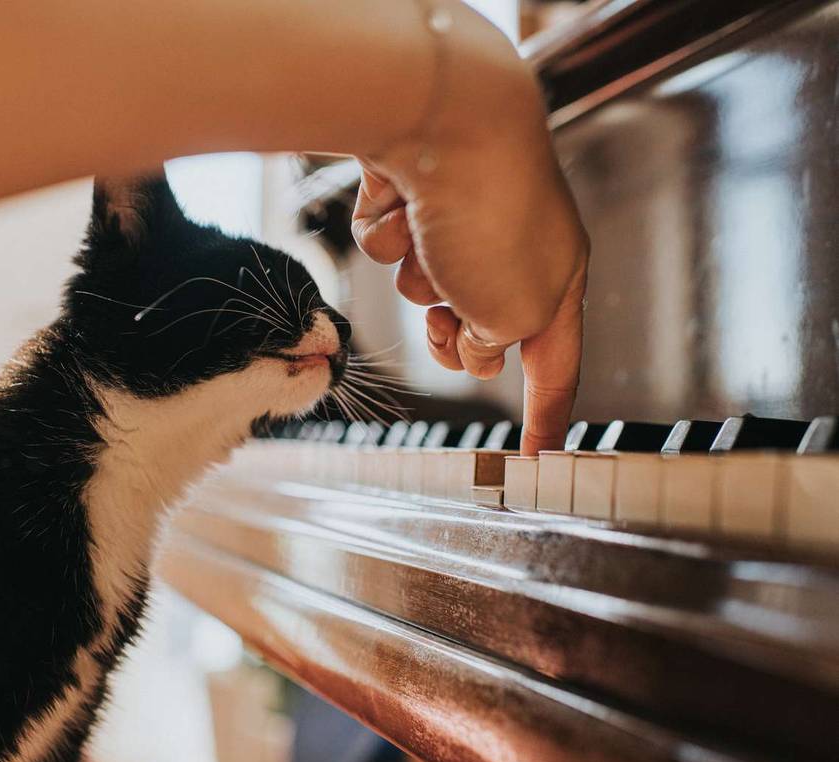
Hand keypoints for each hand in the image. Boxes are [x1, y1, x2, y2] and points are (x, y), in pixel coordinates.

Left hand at [350, 4, 587, 454]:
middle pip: (474, 328)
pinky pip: (391, 243)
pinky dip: (391, 234)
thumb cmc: (492, 219)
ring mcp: (460, 218)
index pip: (556, 364)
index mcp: (556, 276)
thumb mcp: (515, 313)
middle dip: (450, 333)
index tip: (537, 454)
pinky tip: (402, 202)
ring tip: (430, 239)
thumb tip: (469, 338)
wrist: (443, 121)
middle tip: (446, 319)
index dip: (547, 415)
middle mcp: (512, 245)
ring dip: (417, 275)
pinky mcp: (412, 193)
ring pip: (422, 285)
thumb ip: (497, 346)